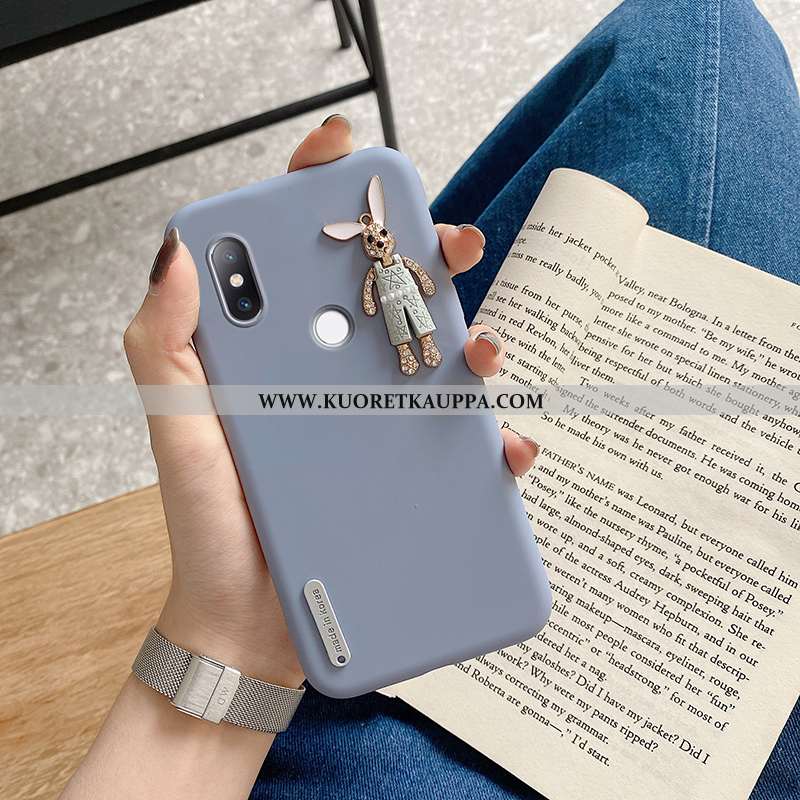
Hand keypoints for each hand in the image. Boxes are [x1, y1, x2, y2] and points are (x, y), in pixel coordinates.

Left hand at [123, 115, 539, 686]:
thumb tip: (178, 253)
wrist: (249, 624)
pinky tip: (503, 444)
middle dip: (425, 253)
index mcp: (277, 352)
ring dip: (474, 338)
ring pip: (438, 360)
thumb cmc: (208, 525)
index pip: (300, 258)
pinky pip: (465, 443)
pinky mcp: (413, 473)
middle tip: (452, 241)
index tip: (345, 152)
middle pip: (386, 295)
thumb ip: (164, 346)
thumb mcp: (178, 429)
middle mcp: (334, 375)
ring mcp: (379, 423)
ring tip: (481, 351)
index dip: (321, 196)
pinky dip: (494, 438)